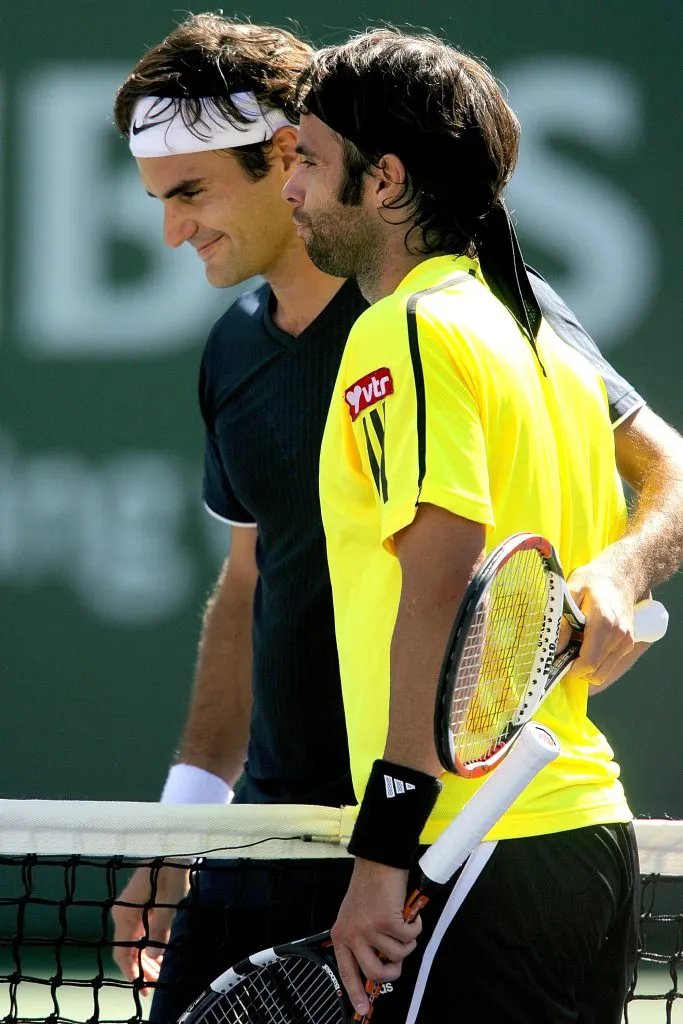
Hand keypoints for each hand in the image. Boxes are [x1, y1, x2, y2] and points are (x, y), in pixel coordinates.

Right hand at [110, 862, 189, 995]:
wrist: (172, 846)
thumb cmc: (172, 871)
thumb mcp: (170, 902)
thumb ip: (160, 930)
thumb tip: (153, 957)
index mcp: (125, 914)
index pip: (122, 952)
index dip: (132, 973)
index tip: (144, 988)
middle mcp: (122, 912)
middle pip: (126, 949)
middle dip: (141, 968)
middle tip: (156, 984)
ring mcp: (129, 908)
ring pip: (133, 941)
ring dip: (145, 957)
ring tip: (160, 972)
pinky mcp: (137, 904)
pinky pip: (138, 931)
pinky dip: (147, 944)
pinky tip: (159, 953)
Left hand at [330, 858, 420, 1016]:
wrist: (377, 861)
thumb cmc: (369, 886)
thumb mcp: (356, 916)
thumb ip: (363, 940)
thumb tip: (380, 963)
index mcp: (342, 934)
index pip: (347, 972)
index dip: (356, 993)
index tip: (363, 1009)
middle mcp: (353, 934)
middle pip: (375, 971)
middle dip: (393, 971)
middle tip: (399, 962)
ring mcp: (369, 928)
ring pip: (397, 955)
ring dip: (407, 942)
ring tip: (404, 925)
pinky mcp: (387, 920)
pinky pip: (409, 937)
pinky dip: (415, 927)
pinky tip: (411, 916)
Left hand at [559, 554, 649, 689]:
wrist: (622, 574)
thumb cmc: (593, 580)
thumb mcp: (570, 593)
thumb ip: (561, 622)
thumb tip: (553, 648)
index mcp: (604, 623)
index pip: (588, 662)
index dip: (570, 670)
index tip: (556, 665)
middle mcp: (619, 636)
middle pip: (595, 672)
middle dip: (576, 671)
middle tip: (561, 657)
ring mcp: (626, 641)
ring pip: (603, 672)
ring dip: (586, 669)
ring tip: (573, 650)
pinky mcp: (628, 643)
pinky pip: (609, 666)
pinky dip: (596, 664)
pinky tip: (586, 647)